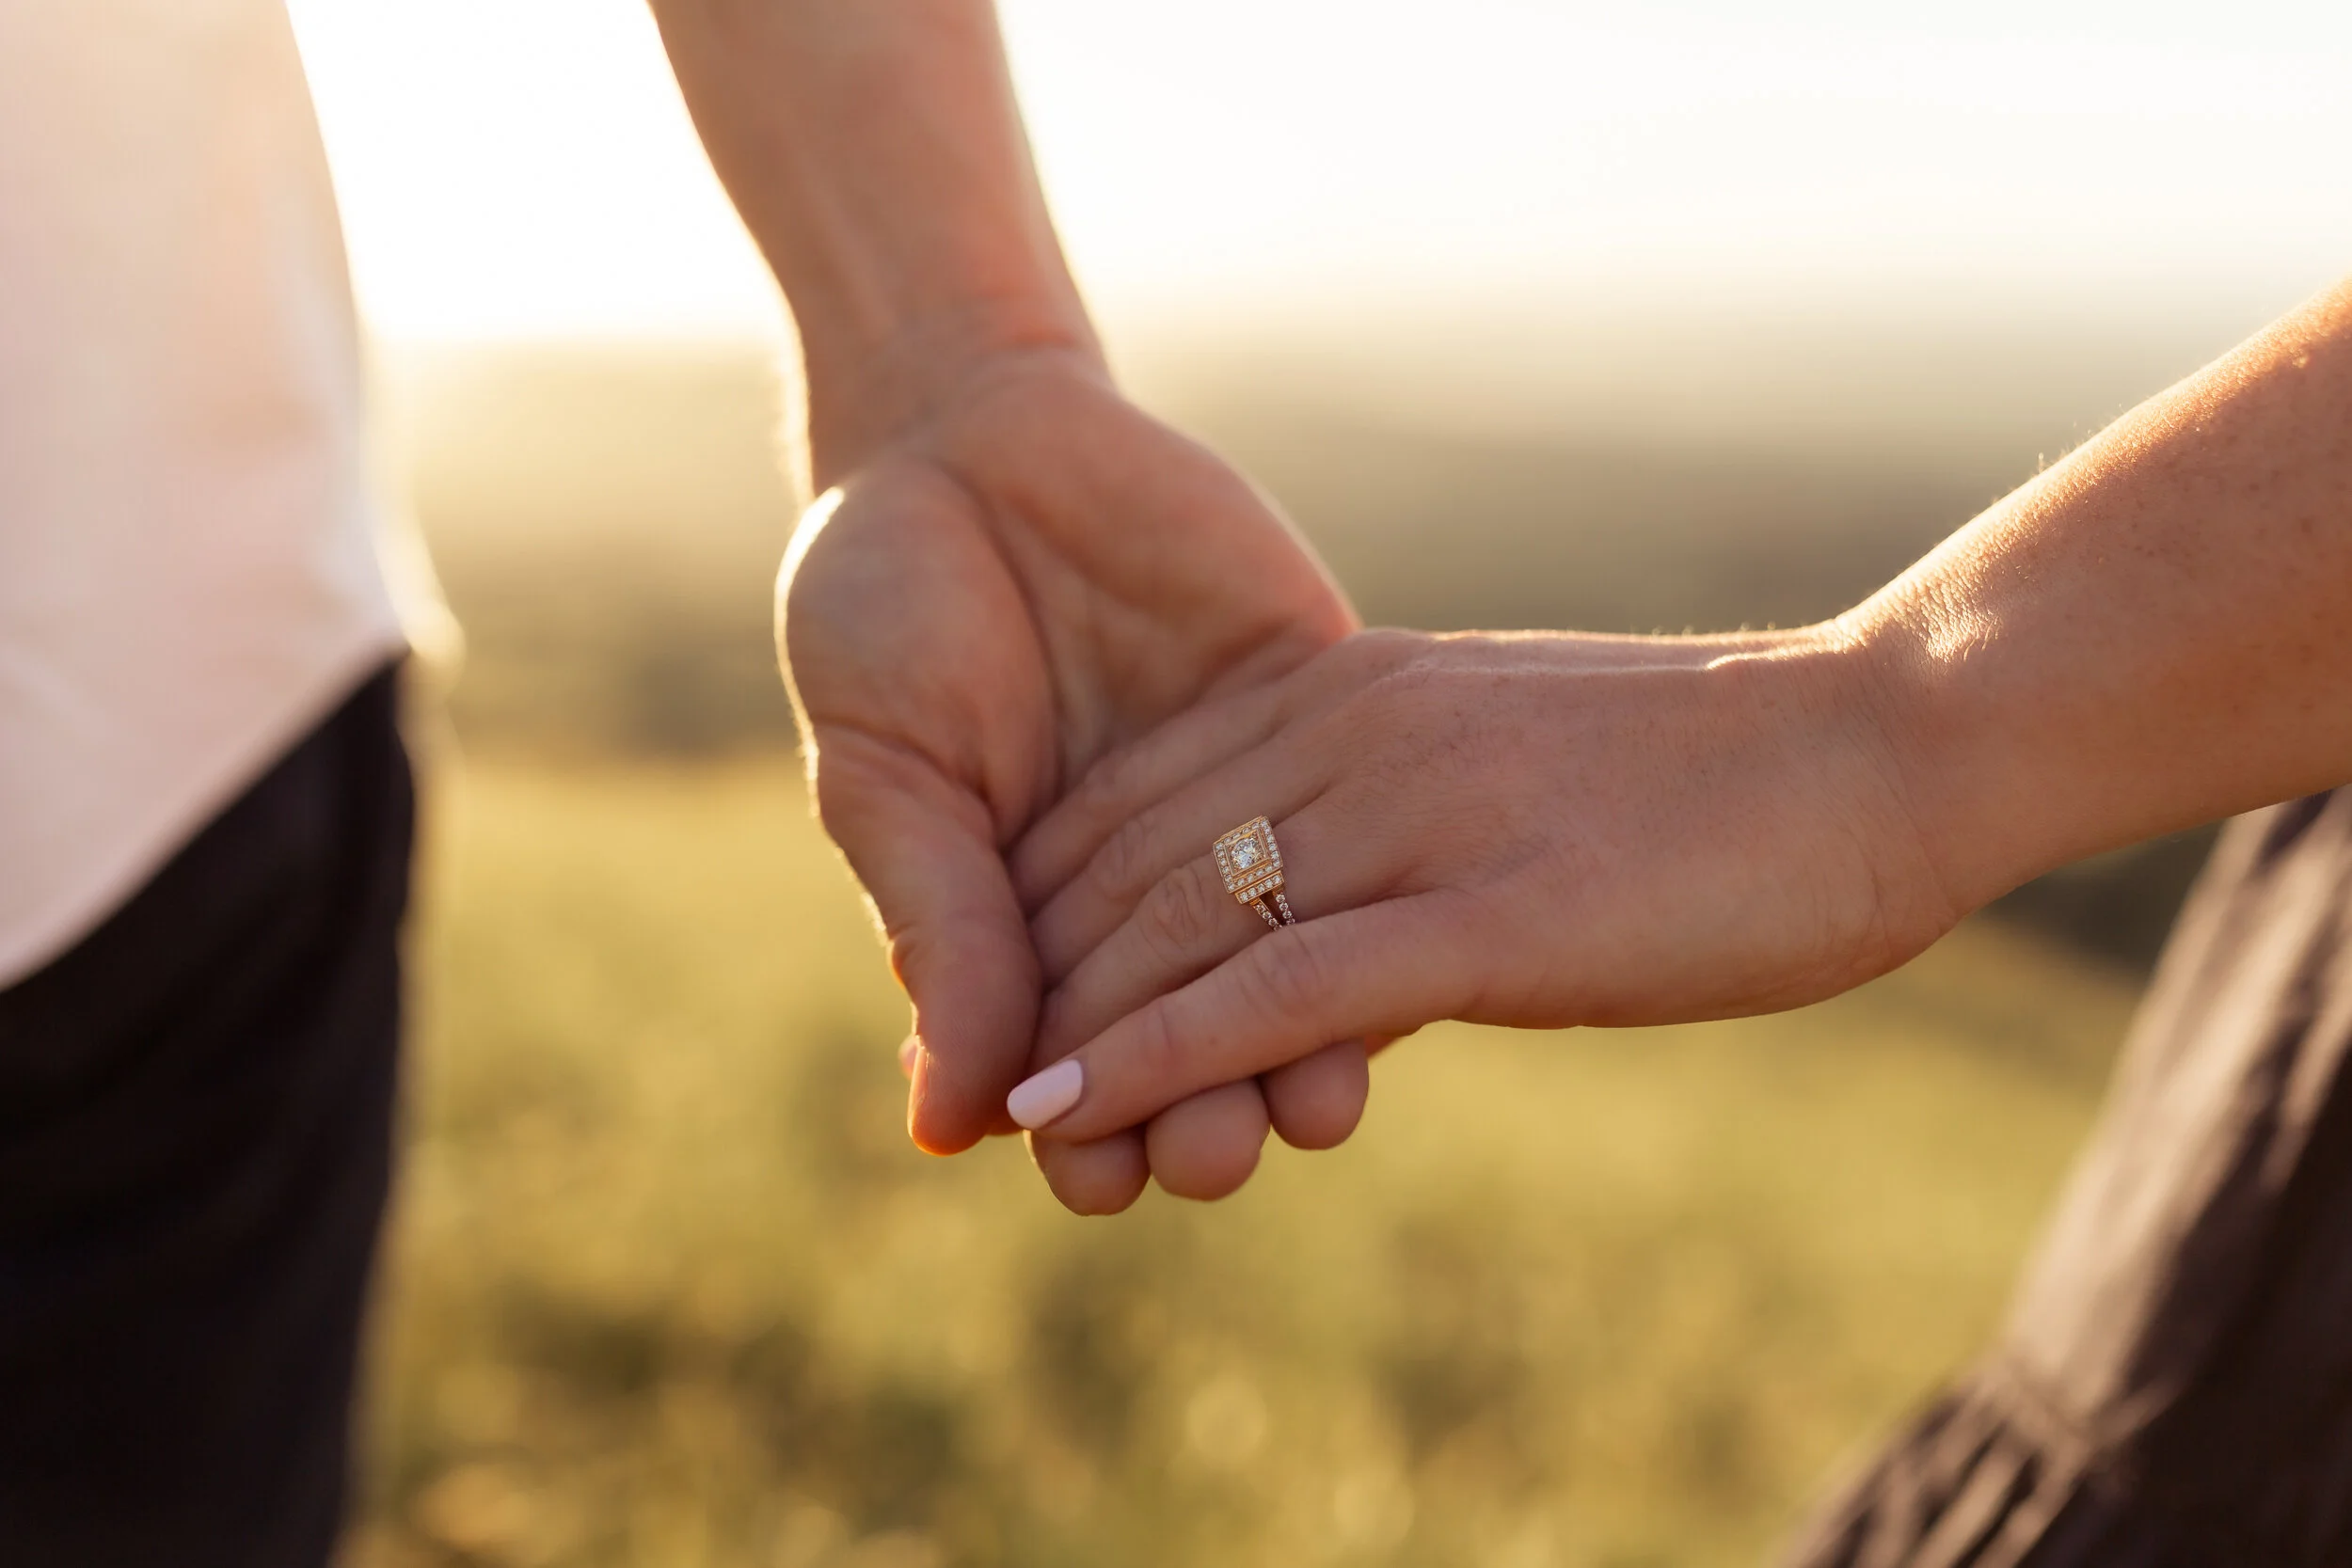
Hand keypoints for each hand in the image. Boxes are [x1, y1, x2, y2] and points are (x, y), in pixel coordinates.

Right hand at [778, 345, 1361, 1209]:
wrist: (976, 426)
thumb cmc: (891, 606)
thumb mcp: (890, 769)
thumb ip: (941, 928)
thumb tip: (944, 1126)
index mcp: (1031, 910)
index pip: (1075, 1055)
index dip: (1086, 1126)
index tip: (1094, 1181)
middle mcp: (1152, 880)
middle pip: (1197, 1033)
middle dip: (1204, 1110)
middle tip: (1210, 1159)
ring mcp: (1245, 799)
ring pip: (1297, 953)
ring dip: (1303, 1044)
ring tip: (1311, 1107)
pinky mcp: (1319, 709)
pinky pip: (1369, 822)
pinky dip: (1382, 900)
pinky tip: (1391, 972)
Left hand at [1004, 625, 1959, 1143]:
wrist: (1887, 742)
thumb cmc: (1722, 773)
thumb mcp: (1515, 763)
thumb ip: (1405, 802)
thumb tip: (1337, 885)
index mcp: (1354, 688)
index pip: (1140, 793)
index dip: (1045, 897)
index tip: (993, 981)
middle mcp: (1353, 733)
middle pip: (1128, 860)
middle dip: (1035, 976)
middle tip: (961, 1074)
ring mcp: (1413, 815)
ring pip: (1178, 926)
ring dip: (1069, 1032)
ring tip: (991, 1121)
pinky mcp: (1481, 911)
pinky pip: (1274, 988)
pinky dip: (1154, 1049)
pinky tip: (1074, 1100)